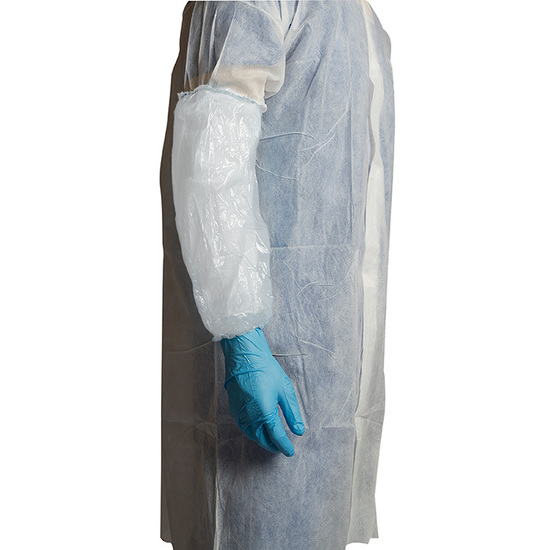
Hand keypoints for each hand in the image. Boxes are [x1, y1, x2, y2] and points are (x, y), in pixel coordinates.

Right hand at [220, 327, 305, 456]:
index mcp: (265, 413)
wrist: (244, 357)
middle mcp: (250, 417)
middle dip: (273, 446)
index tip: (290, 452)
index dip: (284, 446)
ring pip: (252, 435)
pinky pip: (244, 427)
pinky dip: (253, 432)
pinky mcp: (234, 409)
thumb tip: (299, 431)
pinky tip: (259, 427)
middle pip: (262, 440)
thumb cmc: (266, 370)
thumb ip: (292, 413)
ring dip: (262, 440)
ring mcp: (240, 414)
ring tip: (272, 439)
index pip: (276, 437)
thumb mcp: (285, 390)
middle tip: (282, 447)